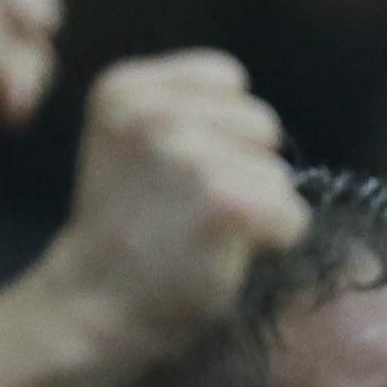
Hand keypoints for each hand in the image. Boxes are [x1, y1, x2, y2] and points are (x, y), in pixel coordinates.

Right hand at [26, 52, 308, 362]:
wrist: (93, 308)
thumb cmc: (126, 233)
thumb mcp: (131, 145)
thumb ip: (184, 112)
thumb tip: (267, 124)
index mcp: (126, 88)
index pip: (227, 78)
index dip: (223, 132)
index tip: (179, 174)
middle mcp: (155, 113)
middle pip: (261, 123)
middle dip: (244, 168)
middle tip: (190, 212)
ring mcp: (189, 156)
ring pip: (280, 175)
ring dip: (257, 211)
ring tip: (202, 236)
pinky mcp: (227, 203)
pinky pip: (292, 216)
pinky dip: (272, 243)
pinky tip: (222, 257)